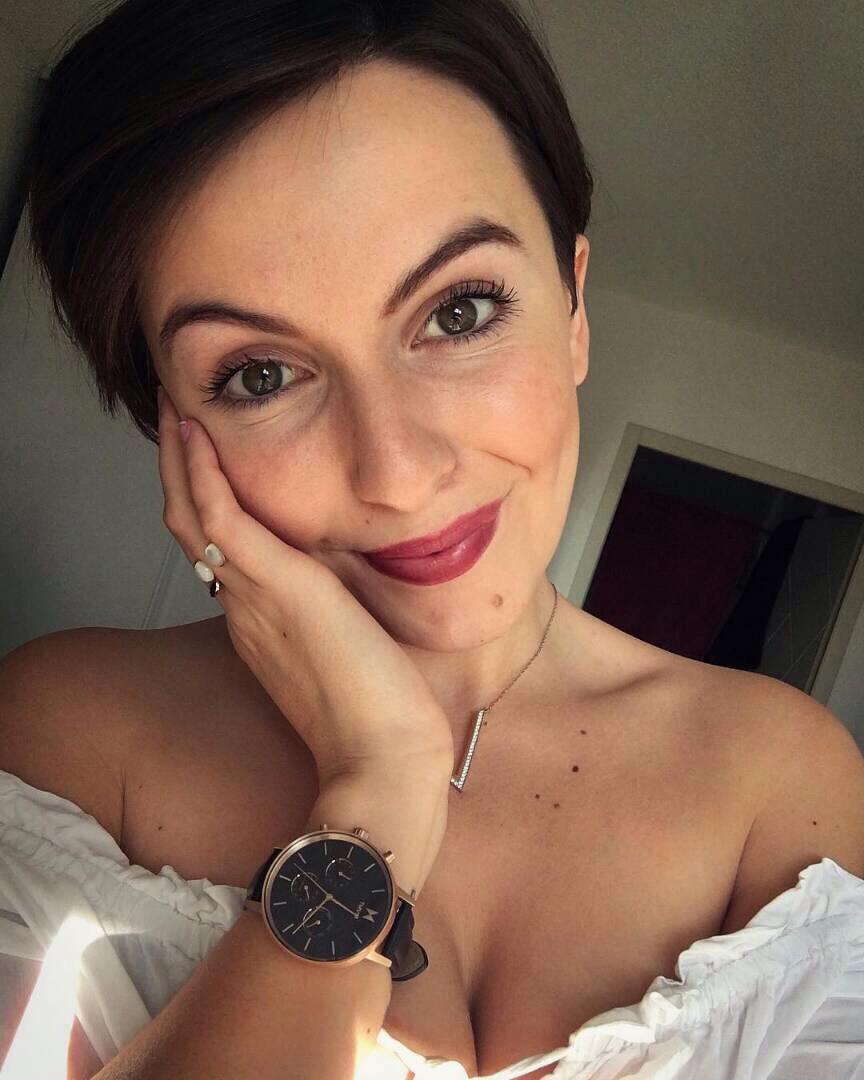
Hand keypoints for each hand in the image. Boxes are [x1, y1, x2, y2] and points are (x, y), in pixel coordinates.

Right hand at [156, 388, 454, 784]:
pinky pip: (221, 519)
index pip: (217, 544)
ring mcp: (253, 595)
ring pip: (193, 514)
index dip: (202, 495)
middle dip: (179, 467)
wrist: (385, 760)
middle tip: (175, 416)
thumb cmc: (380, 713)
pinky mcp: (277, 587)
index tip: (206, 451)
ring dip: (180, 458)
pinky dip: (202, 474)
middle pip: (191, 523)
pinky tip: (197, 434)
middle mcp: (245, 602)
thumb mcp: (354, 646)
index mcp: (261, 617)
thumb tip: (356, 578)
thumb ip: (340, 609)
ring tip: (176, 410)